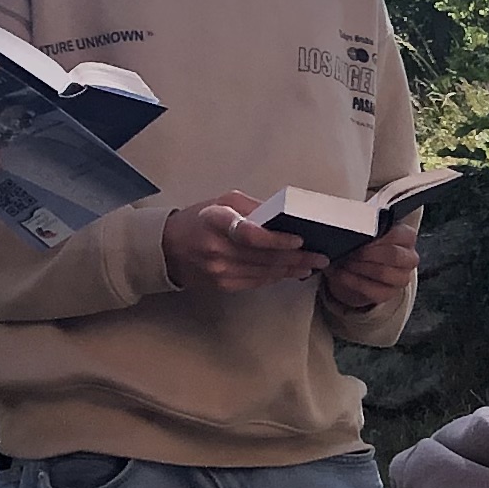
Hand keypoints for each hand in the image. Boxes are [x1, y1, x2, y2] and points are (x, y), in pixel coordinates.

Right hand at [163, 199, 323, 295]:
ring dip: (292, 270)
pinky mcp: (223, 285)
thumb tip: (286, 218)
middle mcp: (217, 248)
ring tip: (312, 265)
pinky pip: (257, 282)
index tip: (299, 240)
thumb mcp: (223, 202)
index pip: (251, 234)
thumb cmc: (200, 219)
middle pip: (264, 257)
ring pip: (265, 272)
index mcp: (216, 220)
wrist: (168, 247)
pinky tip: (292, 272)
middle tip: (321, 256)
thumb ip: (254, 208)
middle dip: (297, 258)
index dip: (277, 240)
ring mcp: (219, 270)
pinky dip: (277, 277)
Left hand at [319, 217, 418, 315]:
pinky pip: (373, 290)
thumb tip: (352, 228)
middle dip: (368, 252)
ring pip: (384, 273)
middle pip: (394, 255)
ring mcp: (401, 278)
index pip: (401, 235)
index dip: (379, 235)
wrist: (355, 271)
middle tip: (352, 250)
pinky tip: (343, 274)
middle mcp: (409, 258)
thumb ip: (365, 229)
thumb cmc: (362, 248)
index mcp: (407, 238)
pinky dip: (354, 281)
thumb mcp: (366, 233)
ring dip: (360, 267)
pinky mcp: (390, 294)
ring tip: (346, 262)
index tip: (361, 235)